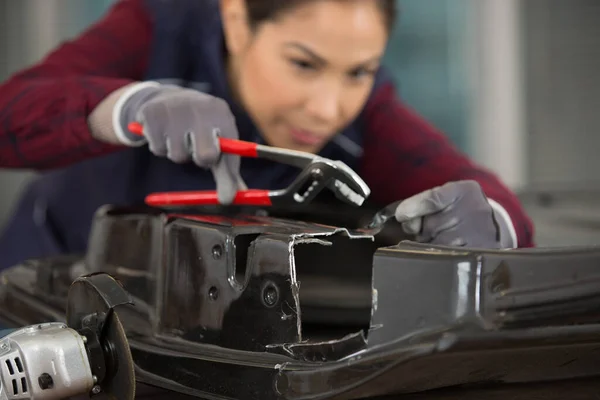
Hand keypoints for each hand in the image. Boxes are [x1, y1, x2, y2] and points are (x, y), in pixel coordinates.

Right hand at [117, 83, 245, 203]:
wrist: (168, 98)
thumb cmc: (201, 126)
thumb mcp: (218, 142)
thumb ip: (227, 171)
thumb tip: (230, 198)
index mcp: (221, 114)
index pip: (230, 149)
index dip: (229, 174)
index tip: (226, 198)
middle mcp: (200, 108)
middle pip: (206, 155)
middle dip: (202, 161)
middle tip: (198, 154)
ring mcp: (175, 109)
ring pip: (178, 155)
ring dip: (178, 154)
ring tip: (179, 138)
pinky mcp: (152, 113)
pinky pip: (157, 149)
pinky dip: (160, 147)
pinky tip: (164, 132)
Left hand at [394, 180, 512, 248]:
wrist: (492, 225)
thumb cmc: (459, 210)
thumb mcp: (444, 198)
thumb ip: (422, 205)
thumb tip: (405, 220)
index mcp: (463, 191)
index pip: (433, 199)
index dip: (413, 207)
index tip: (401, 215)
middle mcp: (475, 209)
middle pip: (432, 225)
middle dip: (422, 231)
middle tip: (428, 232)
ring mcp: (482, 232)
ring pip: (438, 244)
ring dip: (431, 245)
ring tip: (440, 241)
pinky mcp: (484, 252)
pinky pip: (450, 257)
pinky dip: (442, 256)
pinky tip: (447, 251)